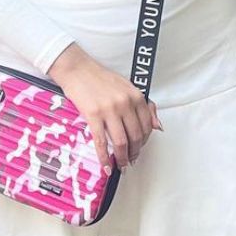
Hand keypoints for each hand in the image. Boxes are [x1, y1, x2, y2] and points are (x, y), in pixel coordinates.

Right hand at [46, 44, 163, 172]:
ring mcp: (110, 110)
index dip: (145, 141)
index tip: (140, 148)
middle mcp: (125, 103)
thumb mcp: (127, 87)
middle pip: (136, 136)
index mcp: (136, 96)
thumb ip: (144, 106)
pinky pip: (101, 142)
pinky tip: (105, 165)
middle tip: (131, 160)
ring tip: (120, 164)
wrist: (77, 69)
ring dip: (122, 158)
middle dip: (134, 152)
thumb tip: (158, 126)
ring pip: (121, 142)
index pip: (147, 125)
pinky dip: (104, 157)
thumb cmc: (99, 78)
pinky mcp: (93, 115)